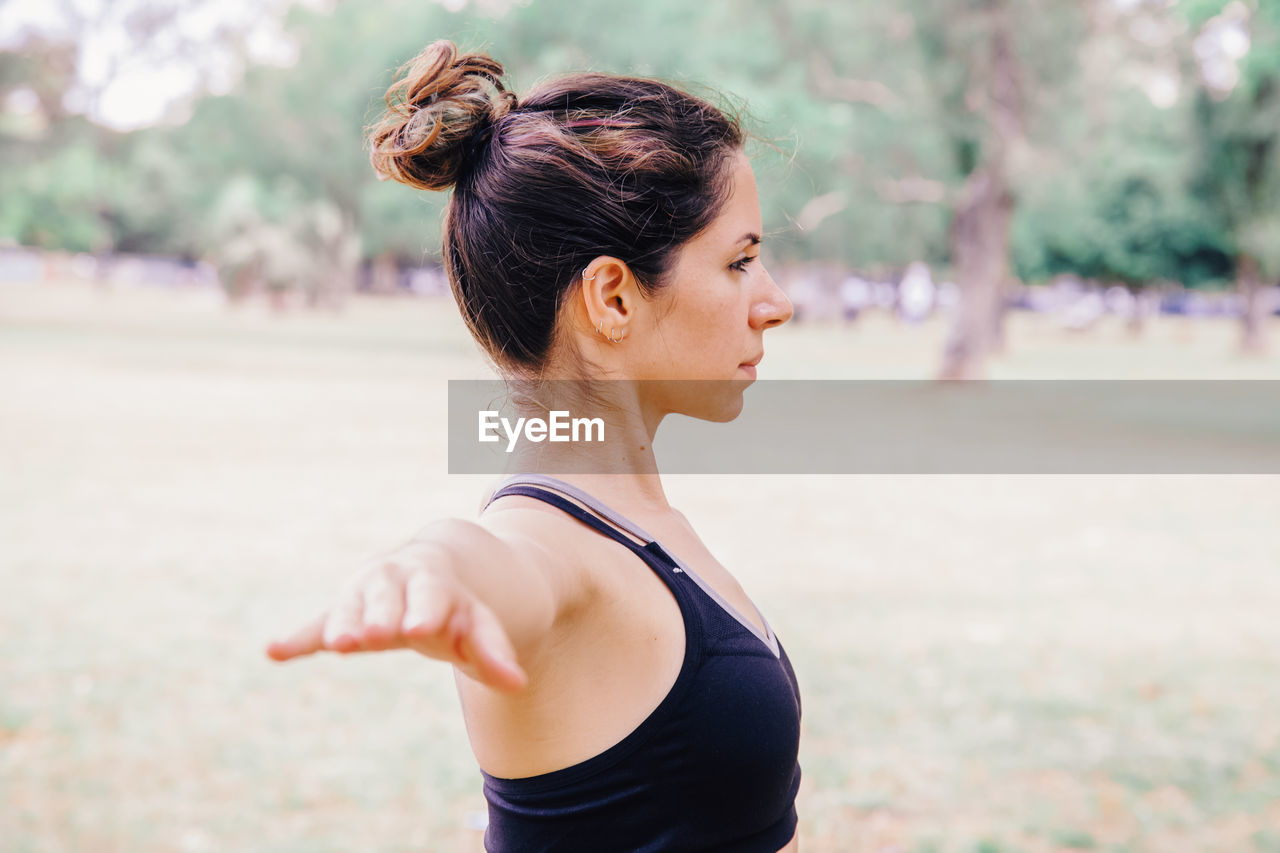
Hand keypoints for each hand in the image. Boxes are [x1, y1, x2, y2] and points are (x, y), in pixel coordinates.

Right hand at [265, 555, 528, 693]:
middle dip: (380, 614)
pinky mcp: (341, 613)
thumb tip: (517, 684)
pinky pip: (318, 625)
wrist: (431, 568)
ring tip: (336, 644)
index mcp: (434, 580)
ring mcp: (365, 594)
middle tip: (373, 637)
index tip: (420, 627)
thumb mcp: (478, 626)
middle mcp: (396, 580)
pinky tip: (275, 652)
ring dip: (342, 624)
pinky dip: (299, 638)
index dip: (426, 609)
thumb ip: (495, 652)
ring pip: (351, 605)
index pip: (432, 593)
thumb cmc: (455, 608)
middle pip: (387, 595)